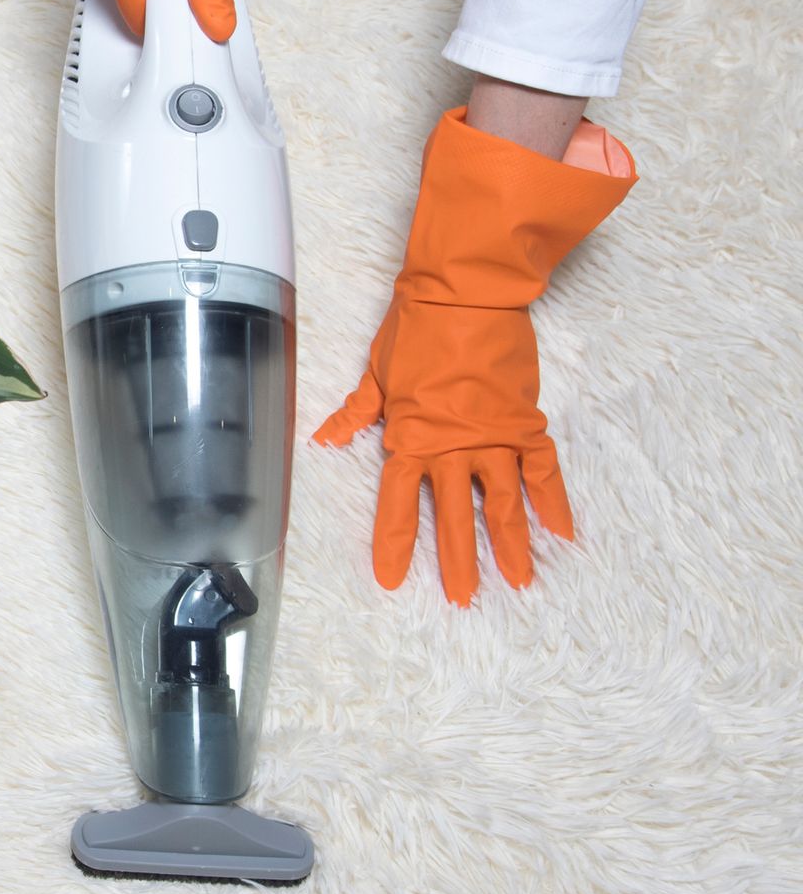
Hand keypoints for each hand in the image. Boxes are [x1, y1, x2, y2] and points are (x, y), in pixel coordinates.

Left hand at [314, 109, 635, 604]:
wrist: (466, 292)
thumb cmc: (416, 326)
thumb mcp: (376, 373)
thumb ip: (357, 414)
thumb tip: (328, 439)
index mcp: (411, 438)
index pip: (398, 505)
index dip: (396, 545)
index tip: (393, 580)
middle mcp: (452, 447)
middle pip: (455, 517)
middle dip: (458, 562)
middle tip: (462, 601)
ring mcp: (493, 437)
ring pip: (503, 504)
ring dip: (511, 546)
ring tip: (519, 583)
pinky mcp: (526, 421)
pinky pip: (544, 471)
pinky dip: (555, 502)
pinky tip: (564, 534)